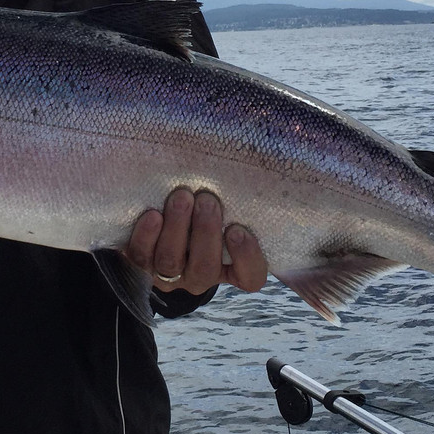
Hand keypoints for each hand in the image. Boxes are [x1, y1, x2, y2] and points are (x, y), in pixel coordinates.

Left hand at [127, 188, 267, 294]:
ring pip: (170, 264)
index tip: (239, 229)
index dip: (246, 259)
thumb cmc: (212, 204)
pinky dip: (146, 236)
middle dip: (205, 234)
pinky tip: (152, 214)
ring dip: (177, 229)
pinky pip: (140, 256)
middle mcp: (201, 276)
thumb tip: (293, 155)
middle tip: (208, 199)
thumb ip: (253, 195)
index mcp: (232, 268)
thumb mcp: (237, 202)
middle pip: (204, 269)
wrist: (165, 211)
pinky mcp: (140, 260)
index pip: (249, 278)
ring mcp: (169, 272)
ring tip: (182, 196)